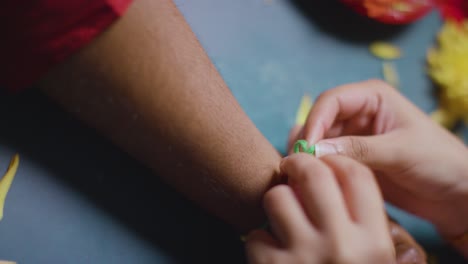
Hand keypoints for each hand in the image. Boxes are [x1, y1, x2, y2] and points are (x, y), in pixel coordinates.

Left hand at [246, 154, 394, 263]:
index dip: (336, 161)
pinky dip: (261, 238)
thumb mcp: (383, 263)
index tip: (324, 163)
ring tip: (283, 213)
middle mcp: (341, 247)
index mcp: (374, 242)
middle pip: (313, 174)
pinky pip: (255, 233)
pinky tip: (272, 248)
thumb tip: (369, 199)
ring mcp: (303, 257)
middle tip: (292, 166)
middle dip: (298, 162)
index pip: (355, 175)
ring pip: (277, 197)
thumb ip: (382, 231)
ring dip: (277, 200)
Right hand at [289, 80, 467, 238]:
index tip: (307, 147)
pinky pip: (325, 160)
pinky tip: (311, 181)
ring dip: (309, 156)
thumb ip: (359, 149)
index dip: (314, 121)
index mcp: (372, 98)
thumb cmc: (439, 161)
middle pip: (318, 121)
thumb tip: (316, 150)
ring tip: (302, 175)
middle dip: (307, 141)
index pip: (330, 101)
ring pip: (317, 141)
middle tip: (300, 165)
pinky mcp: (351, 159)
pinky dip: (316, 168)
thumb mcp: (401, 151)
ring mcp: (353, 138)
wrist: (454, 193)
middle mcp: (358, 114)